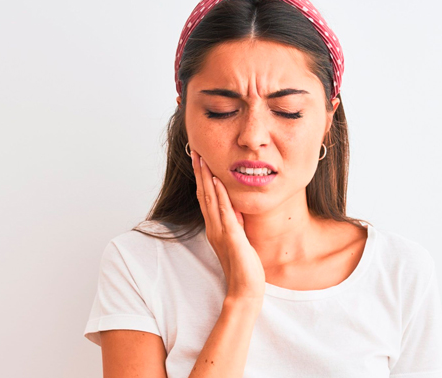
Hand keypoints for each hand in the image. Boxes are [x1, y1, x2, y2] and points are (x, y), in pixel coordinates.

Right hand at [191, 150, 265, 303]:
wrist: (245, 290)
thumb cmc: (244, 268)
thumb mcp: (240, 241)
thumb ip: (235, 226)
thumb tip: (237, 210)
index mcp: (215, 229)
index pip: (206, 199)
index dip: (202, 179)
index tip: (200, 161)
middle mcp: (214, 228)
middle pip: (203, 195)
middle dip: (200, 172)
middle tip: (195, 152)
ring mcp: (221, 232)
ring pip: (210, 199)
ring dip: (205, 177)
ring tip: (202, 159)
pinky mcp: (231, 237)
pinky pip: (224, 212)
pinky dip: (219, 195)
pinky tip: (216, 181)